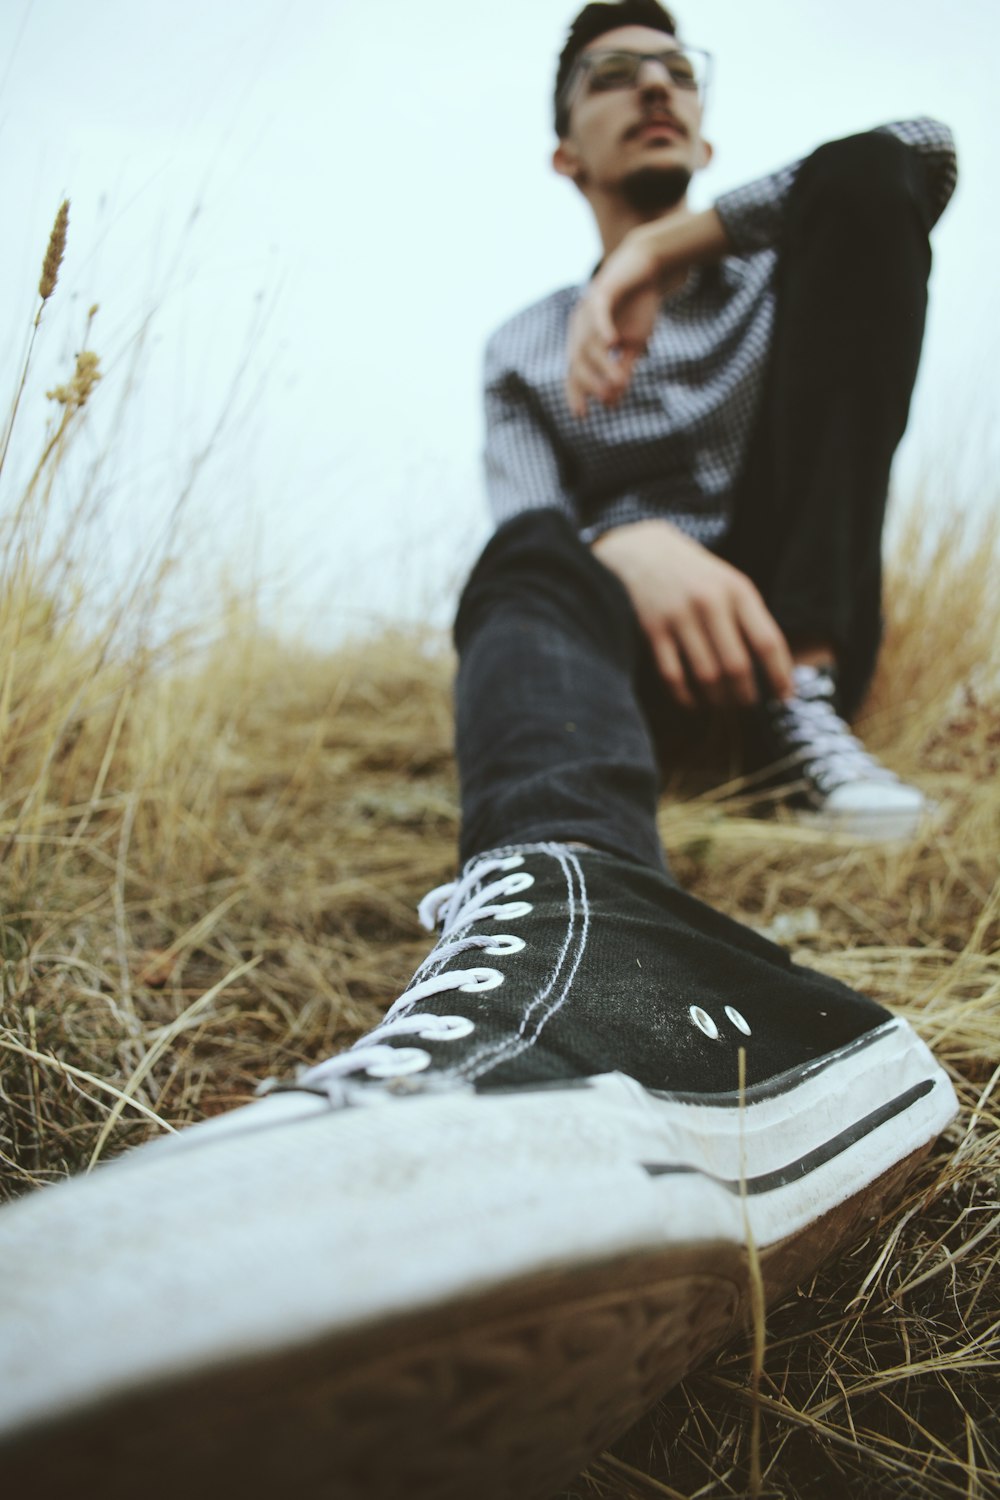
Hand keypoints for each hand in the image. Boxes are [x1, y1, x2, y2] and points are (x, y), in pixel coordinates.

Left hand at [565, 229, 664, 419]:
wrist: (646, 268)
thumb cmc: (637, 308)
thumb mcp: (634, 344)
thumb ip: (623, 369)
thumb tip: (613, 398)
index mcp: (585, 341)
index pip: (575, 371)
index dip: (575, 393)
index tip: (582, 416)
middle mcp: (580, 327)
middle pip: (578, 361)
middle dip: (591, 383)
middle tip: (609, 398)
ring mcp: (588, 309)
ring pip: (589, 343)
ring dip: (603, 365)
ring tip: (619, 382)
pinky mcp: (602, 291)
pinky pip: (598, 312)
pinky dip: (603, 328)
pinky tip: (612, 343)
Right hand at [592, 520, 793, 708]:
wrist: (645, 552)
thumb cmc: (697, 576)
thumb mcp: (730, 585)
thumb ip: (751, 619)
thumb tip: (774, 669)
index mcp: (738, 591)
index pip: (766, 641)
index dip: (779, 674)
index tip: (784, 697)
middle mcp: (710, 603)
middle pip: (736, 665)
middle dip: (746, 694)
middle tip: (748, 704)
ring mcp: (679, 617)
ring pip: (706, 675)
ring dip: (719, 699)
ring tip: (724, 704)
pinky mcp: (653, 630)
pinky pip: (673, 675)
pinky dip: (686, 696)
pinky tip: (694, 702)